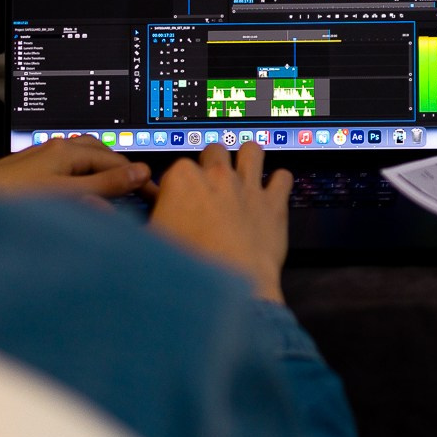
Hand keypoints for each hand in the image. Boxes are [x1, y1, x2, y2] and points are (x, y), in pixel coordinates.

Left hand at [0, 135, 152, 201]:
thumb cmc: (10, 198)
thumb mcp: (66, 193)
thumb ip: (104, 185)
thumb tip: (139, 174)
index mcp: (69, 150)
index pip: (117, 162)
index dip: (139, 180)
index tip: (154, 196)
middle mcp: (57, 148)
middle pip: (103, 153)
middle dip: (124, 171)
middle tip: (141, 193)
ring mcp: (44, 157)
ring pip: (85, 158)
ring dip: (104, 172)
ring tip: (116, 192)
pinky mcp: (32, 171)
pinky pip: (70, 168)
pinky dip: (86, 178)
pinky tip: (83, 193)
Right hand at [149, 142, 292, 302]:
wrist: (227, 286)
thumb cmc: (189, 267)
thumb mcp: (154, 241)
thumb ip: (154, 219)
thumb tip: (153, 217)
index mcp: (182, 180)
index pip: (177, 167)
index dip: (179, 185)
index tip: (179, 199)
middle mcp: (217, 176)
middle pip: (214, 152)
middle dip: (212, 164)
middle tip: (212, 185)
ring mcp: (247, 187)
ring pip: (251, 150)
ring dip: (248, 158)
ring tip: (245, 171)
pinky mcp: (273, 203)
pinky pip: (283, 177)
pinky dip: (280, 182)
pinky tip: (273, 191)